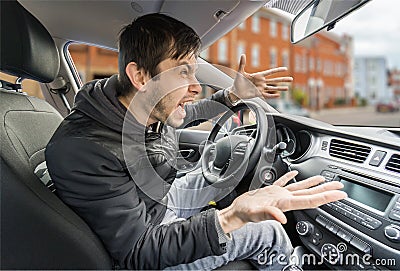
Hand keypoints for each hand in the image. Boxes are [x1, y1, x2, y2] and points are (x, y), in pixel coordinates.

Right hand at [217, 171, 346, 232]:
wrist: (237, 212)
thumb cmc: (245, 213)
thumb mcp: (256, 214)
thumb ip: (270, 214)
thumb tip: (282, 218)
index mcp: (285, 203)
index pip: (311, 200)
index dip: (327, 197)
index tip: (339, 194)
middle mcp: (285, 199)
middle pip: (311, 194)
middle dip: (327, 191)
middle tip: (340, 187)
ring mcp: (279, 195)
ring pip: (300, 188)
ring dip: (314, 184)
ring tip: (325, 180)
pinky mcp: (271, 191)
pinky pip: (284, 182)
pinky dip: (290, 177)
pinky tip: (294, 173)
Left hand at [229, 54, 292, 100]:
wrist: (235, 91)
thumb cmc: (237, 82)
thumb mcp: (240, 72)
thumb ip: (242, 64)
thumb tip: (242, 55)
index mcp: (258, 76)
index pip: (270, 72)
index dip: (278, 70)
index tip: (285, 68)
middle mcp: (261, 82)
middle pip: (275, 80)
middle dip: (283, 79)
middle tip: (291, 79)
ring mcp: (261, 88)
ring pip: (273, 88)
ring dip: (280, 88)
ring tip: (287, 88)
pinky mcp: (258, 94)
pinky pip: (267, 95)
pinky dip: (272, 95)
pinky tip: (278, 95)